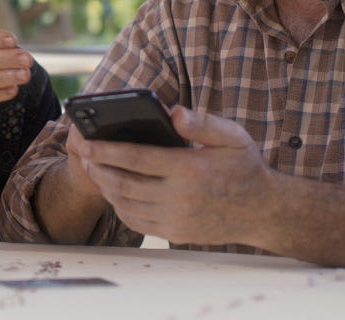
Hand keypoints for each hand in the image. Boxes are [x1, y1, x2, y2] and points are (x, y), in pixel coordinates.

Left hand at [76, 106, 270, 246]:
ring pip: (126, 204)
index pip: (137, 158)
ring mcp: (175, 219)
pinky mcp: (175, 233)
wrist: (262, 211)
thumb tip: (173, 112)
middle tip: (82, 154)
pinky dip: (120, 207)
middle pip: (124, 183)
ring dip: (105, 187)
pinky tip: (115, 192)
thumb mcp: (232, 136)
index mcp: (189, 169)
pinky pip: (137, 222)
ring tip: (94, 170)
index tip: (86, 142)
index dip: (107, 150)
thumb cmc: (244, 167)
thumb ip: (202, 122)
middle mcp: (179, 198)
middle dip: (97, 167)